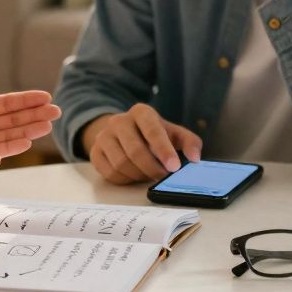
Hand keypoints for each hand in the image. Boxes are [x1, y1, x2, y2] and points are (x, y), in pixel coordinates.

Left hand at [0, 61, 60, 164]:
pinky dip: (11, 148)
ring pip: (8, 136)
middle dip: (34, 115)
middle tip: (55, 112)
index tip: (44, 96)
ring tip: (47, 126)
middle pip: (11, 120)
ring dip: (28, 131)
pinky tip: (26, 143)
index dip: (24, 100)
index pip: (3, 104)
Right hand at [80, 103, 202, 184]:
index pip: (152, 130)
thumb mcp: (173, 134)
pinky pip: (110, 173)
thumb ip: (189, 143)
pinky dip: (125, 179)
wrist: (122, 132)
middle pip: (135, 151)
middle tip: (163, 177)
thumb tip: (195, 158)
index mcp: (141, 112)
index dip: (164, 150)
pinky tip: (134, 175)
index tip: (174, 167)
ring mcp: (103, 136)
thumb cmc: (153, 135)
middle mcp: (119, 121)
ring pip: (121, 164)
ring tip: (149, 174)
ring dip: (139, 175)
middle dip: (152, 168)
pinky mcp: (95, 152)